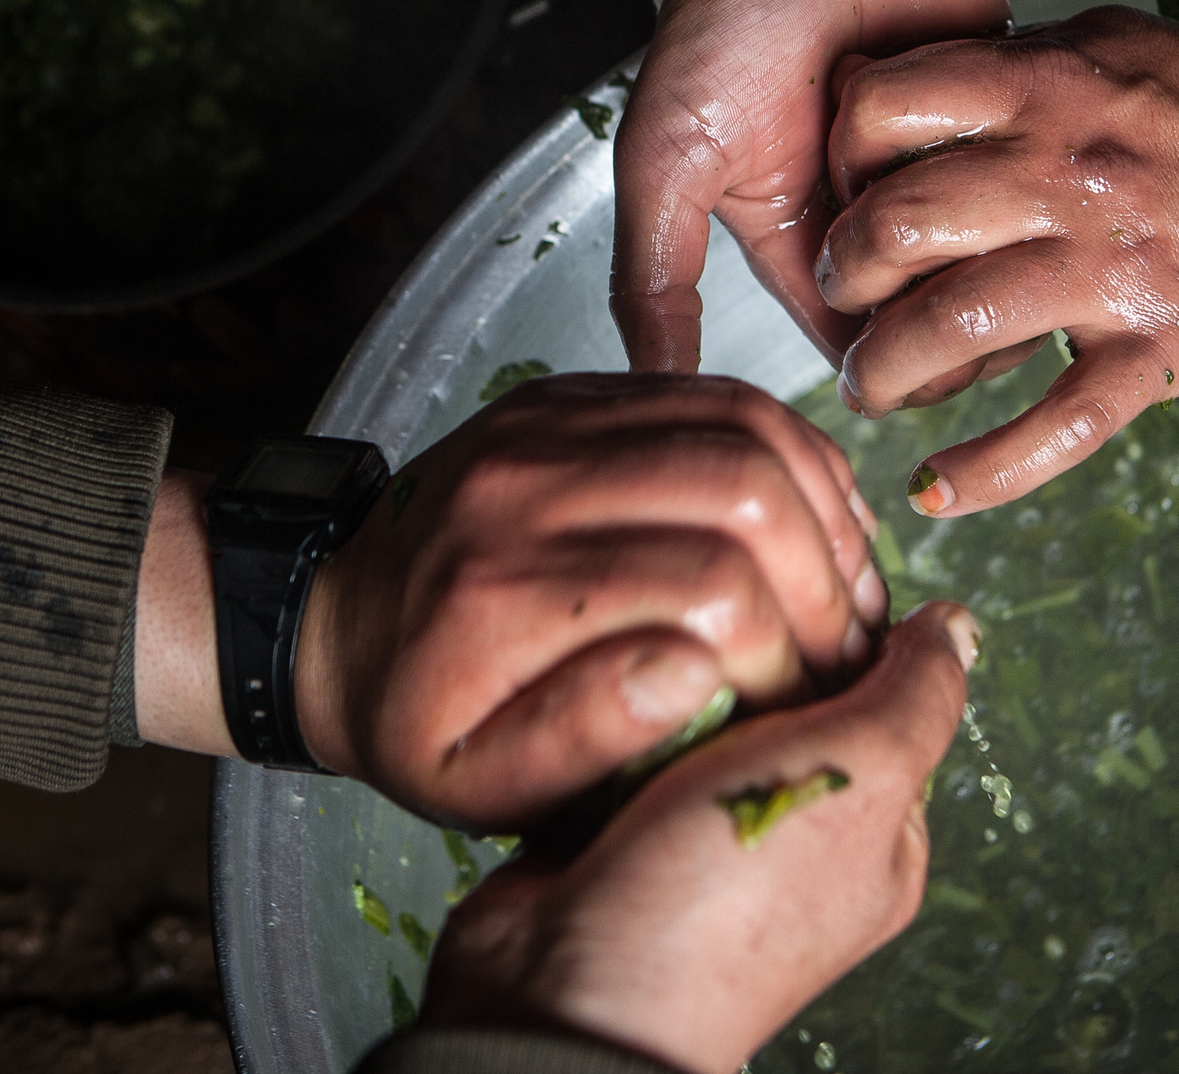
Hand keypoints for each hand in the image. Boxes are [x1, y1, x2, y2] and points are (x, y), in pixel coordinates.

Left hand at [291, 372, 899, 832]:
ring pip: (746, 423)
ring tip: (846, 593)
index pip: (709, 585)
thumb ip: (582, 742)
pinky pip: (717, 394)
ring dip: (824, 508)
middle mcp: (527, 483)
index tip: (800, 707)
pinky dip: (791, 457)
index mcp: (502, 589)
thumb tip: (698, 676)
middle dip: (826, 576)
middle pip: (743, 486)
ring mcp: (551, 420)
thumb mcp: (474, 785)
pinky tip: (814, 526)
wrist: (331, 621)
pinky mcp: (573, 393)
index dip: (786, 650)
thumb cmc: (413, 719)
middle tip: (844, 651)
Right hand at [417, 601, 979, 1073]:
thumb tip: (959, 627)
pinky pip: (627, 733)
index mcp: (875, 839)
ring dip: (676, 682)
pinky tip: (607, 699)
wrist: (567, 993)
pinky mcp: (619, 819)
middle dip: (755, 657)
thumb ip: (918, 698)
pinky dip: (615, 713)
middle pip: (789, 694)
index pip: (886, 697)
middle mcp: (796, 840)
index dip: (850, 639)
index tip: (808, 603)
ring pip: (701, 707)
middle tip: (722, 644)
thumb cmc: (725, 907)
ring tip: (655, 674)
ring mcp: (701, 832)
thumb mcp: (858, 777)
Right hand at [611, 0, 1008, 371]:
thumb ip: (657, 276)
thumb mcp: (666, 160)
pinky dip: (1019, 169)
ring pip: (988, 249)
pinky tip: (1015, 162)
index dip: (877, 361)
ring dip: (981, 238)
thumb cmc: (726, 21)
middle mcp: (874, 209)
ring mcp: (940, 161)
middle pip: (929, 306)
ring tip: (976, 211)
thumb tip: (656, 388)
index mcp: (796, 232)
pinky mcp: (997, 109)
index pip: (848, 334)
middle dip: (939, 303)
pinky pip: (1026, 170)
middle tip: (951, 279)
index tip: (899, 367)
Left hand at [818, 8, 1178, 517]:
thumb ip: (993, 67)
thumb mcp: (1092, 41)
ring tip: (872, 386)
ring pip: (954, 328)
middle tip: (842, 301)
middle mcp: (1063, 176)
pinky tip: (936, 489)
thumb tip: (876, 96)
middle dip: (842, 277)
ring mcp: (1110, 269)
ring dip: (886, 371)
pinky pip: (1060, 424)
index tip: (839, 194)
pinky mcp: (1155, 349)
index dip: (835, 160)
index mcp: (1040, 91)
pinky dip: (989, 469)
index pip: (879, 113)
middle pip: (896, 228)